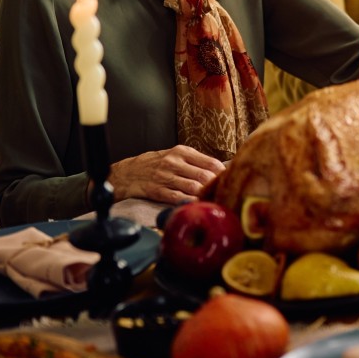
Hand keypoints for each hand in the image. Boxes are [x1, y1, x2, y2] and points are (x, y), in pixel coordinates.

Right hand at [108, 145, 226, 203]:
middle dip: (217, 186)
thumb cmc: (157, 164)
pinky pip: (178, 198)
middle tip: (226, 193)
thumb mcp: (176, 155)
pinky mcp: (157, 191)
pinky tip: (198, 205)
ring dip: (206, 195)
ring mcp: (165, 177)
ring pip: (193, 187)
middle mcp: (174, 163)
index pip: (211, 162)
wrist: (127, 172)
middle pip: (204, 176)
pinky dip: (190, 202)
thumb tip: (222, 169)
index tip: (231, 181)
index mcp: (182, 152)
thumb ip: (196, 161)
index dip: (223, 173)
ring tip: (216, 200)